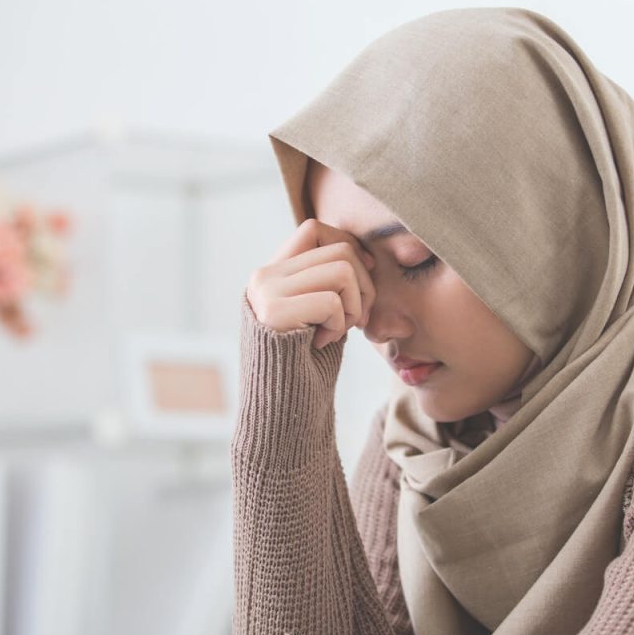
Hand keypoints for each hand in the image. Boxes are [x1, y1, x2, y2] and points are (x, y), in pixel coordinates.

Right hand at [245, 218, 376, 348]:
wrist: (281, 405)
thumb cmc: (307, 361)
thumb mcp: (320, 312)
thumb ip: (330, 281)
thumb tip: (368, 256)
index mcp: (274, 272)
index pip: (315, 229)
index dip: (349, 246)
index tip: (363, 277)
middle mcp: (265, 276)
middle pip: (339, 251)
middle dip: (365, 286)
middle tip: (357, 319)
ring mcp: (266, 292)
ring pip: (342, 271)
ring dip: (355, 306)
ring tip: (339, 330)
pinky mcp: (273, 313)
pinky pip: (332, 302)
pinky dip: (339, 326)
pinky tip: (322, 342)